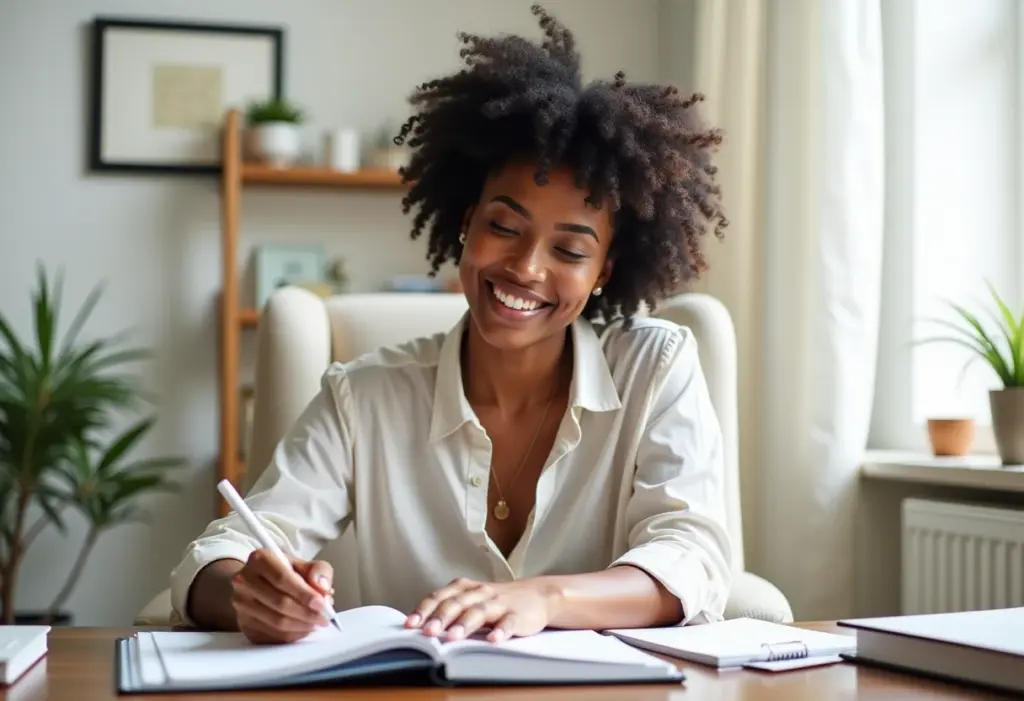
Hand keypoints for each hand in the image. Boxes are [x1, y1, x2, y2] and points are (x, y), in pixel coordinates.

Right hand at [231, 548, 334, 643]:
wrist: (260, 583)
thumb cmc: (286, 572)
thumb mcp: (305, 564)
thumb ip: (319, 572)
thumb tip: (323, 589)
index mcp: (259, 559)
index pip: (282, 579)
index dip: (304, 593)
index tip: (322, 603)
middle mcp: (244, 581)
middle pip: (279, 603)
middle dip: (306, 613)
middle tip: (324, 617)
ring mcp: (241, 604)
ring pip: (276, 622)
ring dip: (301, 626)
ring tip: (316, 623)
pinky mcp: (243, 624)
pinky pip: (272, 636)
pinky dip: (293, 635)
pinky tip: (303, 629)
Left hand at [404, 577, 558, 642]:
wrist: (538, 594)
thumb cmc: (496, 600)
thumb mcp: (471, 599)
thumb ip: (449, 608)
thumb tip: (419, 627)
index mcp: (465, 587)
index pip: (441, 596)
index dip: (425, 609)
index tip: (410, 624)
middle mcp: (480, 592)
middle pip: (457, 603)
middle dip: (440, 618)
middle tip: (427, 633)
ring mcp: (500, 603)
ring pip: (479, 611)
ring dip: (464, 625)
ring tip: (451, 638)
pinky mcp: (518, 615)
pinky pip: (508, 622)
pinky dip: (500, 630)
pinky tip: (493, 639)